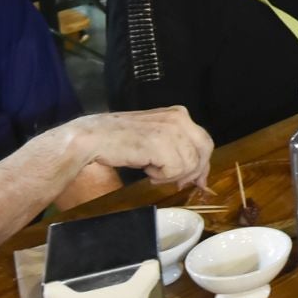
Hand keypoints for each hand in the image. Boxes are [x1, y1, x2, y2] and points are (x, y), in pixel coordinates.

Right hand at [69, 107, 213, 187]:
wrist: (93, 138)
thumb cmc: (121, 140)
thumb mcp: (155, 139)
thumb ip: (178, 150)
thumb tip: (199, 178)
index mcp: (179, 114)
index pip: (204, 142)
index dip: (202, 165)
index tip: (196, 181)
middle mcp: (179, 118)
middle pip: (204, 152)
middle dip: (193, 172)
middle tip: (176, 182)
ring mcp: (171, 130)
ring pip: (190, 164)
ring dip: (170, 175)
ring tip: (150, 170)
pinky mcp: (161, 143)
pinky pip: (175, 170)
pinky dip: (161, 177)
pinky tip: (146, 170)